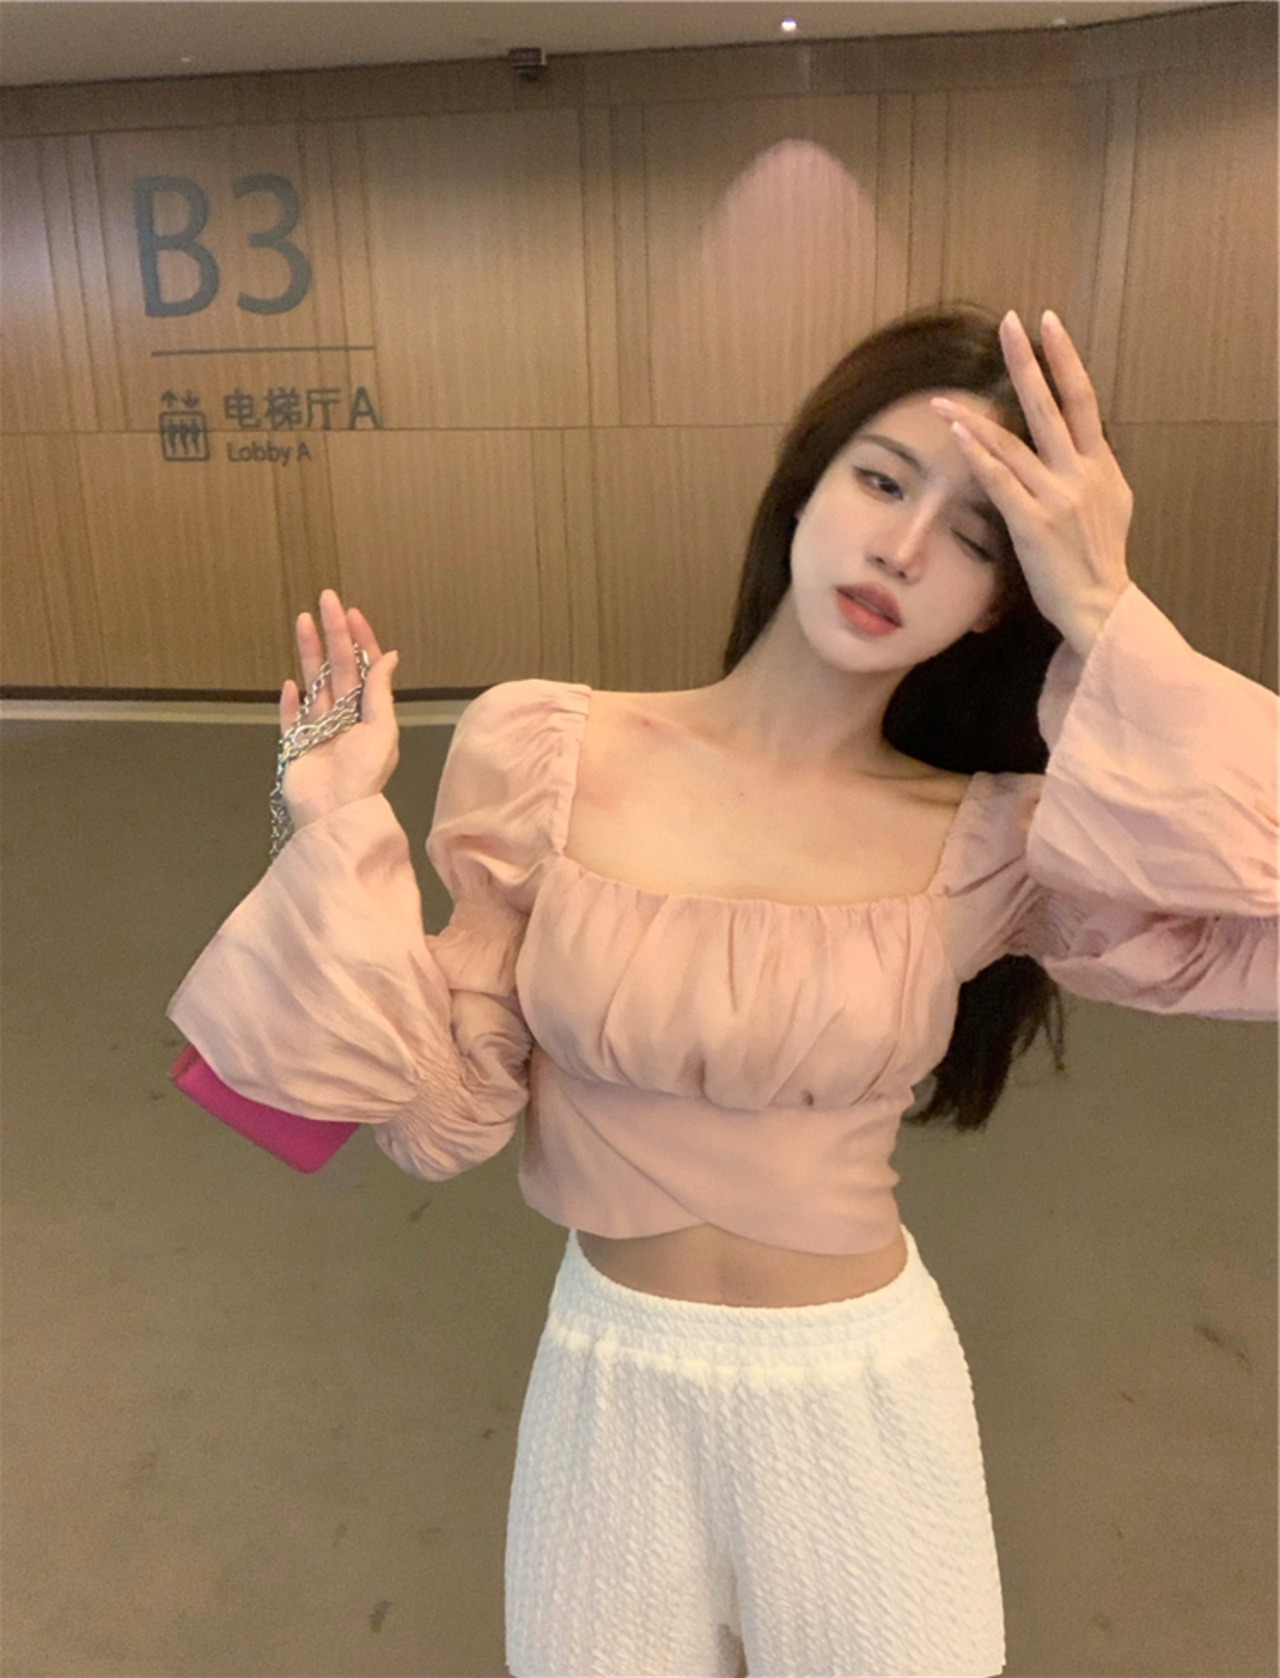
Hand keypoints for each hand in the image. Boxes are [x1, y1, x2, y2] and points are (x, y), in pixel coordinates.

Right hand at [279, 588, 400, 827]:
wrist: (334, 814)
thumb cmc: (363, 777)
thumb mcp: (382, 731)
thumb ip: (380, 693)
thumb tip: (391, 656)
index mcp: (369, 716)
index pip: (366, 669)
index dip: (360, 641)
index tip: (353, 613)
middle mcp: (345, 720)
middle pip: (338, 669)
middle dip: (333, 634)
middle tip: (327, 600)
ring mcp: (318, 733)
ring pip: (314, 684)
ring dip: (310, 653)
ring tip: (303, 621)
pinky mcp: (295, 748)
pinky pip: (291, 720)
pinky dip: (290, 703)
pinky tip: (290, 684)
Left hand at [930, 309, 1133, 657]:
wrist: (1102, 606)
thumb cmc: (1099, 559)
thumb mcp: (1111, 505)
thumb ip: (1092, 470)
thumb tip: (1080, 444)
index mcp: (1101, 465)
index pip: (1083, 399)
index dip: (1065, 358)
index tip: (1048, 323)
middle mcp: (1081, 474)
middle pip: (1053, 404)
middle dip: (1030, 361)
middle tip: (1012, 322)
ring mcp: (1056, 498)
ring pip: (1014, 443)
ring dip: (977, 417)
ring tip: (946, 397)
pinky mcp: (1031, 525)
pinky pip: (1000, 482)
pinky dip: (978, 455)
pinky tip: (958, 433)